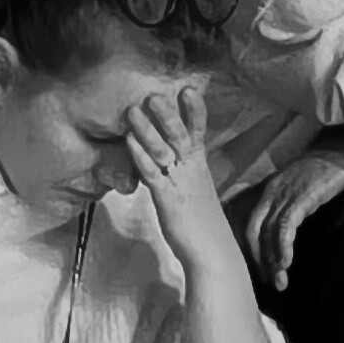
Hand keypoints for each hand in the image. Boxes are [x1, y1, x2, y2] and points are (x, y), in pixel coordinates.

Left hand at [120, 76, 231, 267]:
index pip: (200, 133)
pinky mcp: (168, 200)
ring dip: (148, 128)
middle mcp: (192, 171)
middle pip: (182, 135)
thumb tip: (174, 163)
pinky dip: (140, 155)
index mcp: (200, 168)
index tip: (189, 88)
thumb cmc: (203, 226)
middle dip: (169, 114)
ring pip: (165, 150)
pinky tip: (130, 141)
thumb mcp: (197, 193)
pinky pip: (152, 173)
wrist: (213, 254)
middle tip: (154, 94)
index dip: (195, 111)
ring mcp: (180, 184)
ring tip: (134, 109)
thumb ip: (187, 175)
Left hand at [246, 144, 343, 292]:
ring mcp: (284, 195)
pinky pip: (285, 227)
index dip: (254, 249)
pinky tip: (287, 263)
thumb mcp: (301, 188)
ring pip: (268, 233)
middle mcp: (271, 193)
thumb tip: (289, 230)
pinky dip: (283, 247)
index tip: (263, 269)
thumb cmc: (327, 169)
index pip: (252, 223)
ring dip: (273, 261)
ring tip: (280, 282)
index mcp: (270, 191)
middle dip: (258, 259)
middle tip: (269, 282)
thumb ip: (292, 205)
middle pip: (253, 231)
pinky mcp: (300, 198)